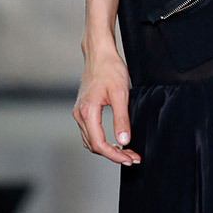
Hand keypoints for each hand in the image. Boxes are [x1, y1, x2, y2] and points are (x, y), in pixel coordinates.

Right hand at [73, 49, 140, 164]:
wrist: (100, 54)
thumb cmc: (110, 69)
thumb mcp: (121, 93)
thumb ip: (121, 119)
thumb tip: (124, 141)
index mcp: (88, 112)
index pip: (99, 144)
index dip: (115, 155)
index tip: (130, 158)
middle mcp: (79, 115)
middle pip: (94, 145)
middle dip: (114, 154)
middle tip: (133, 157)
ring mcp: (79, 112)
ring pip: (91, 141)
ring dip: (108, 149)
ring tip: (126, 152)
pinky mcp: (82, 110)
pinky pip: (90, 132)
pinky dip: (101, 140)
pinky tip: (115, 141)